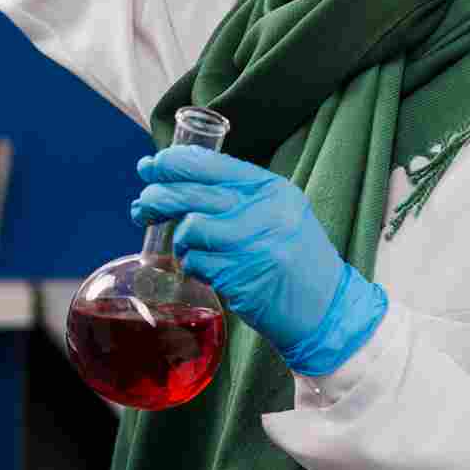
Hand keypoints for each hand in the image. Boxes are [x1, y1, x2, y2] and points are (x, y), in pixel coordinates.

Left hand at [131, 147, 387, 374]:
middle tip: (142, 205)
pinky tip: (204, 268)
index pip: (210, 164)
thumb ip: (239, 195)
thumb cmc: (296, 257)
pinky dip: (192, 265)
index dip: (172, 163)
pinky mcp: (240, 277)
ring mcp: (252, 245)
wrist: (327, 307)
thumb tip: (179, 179)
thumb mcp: (279, 211)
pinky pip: (196, 263)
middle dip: (156, 197)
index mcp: (271, 189)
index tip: (149, 167)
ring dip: (179, 239)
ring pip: (190, 230)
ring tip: (185, 245)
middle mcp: (263, 212)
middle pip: (192, 194)